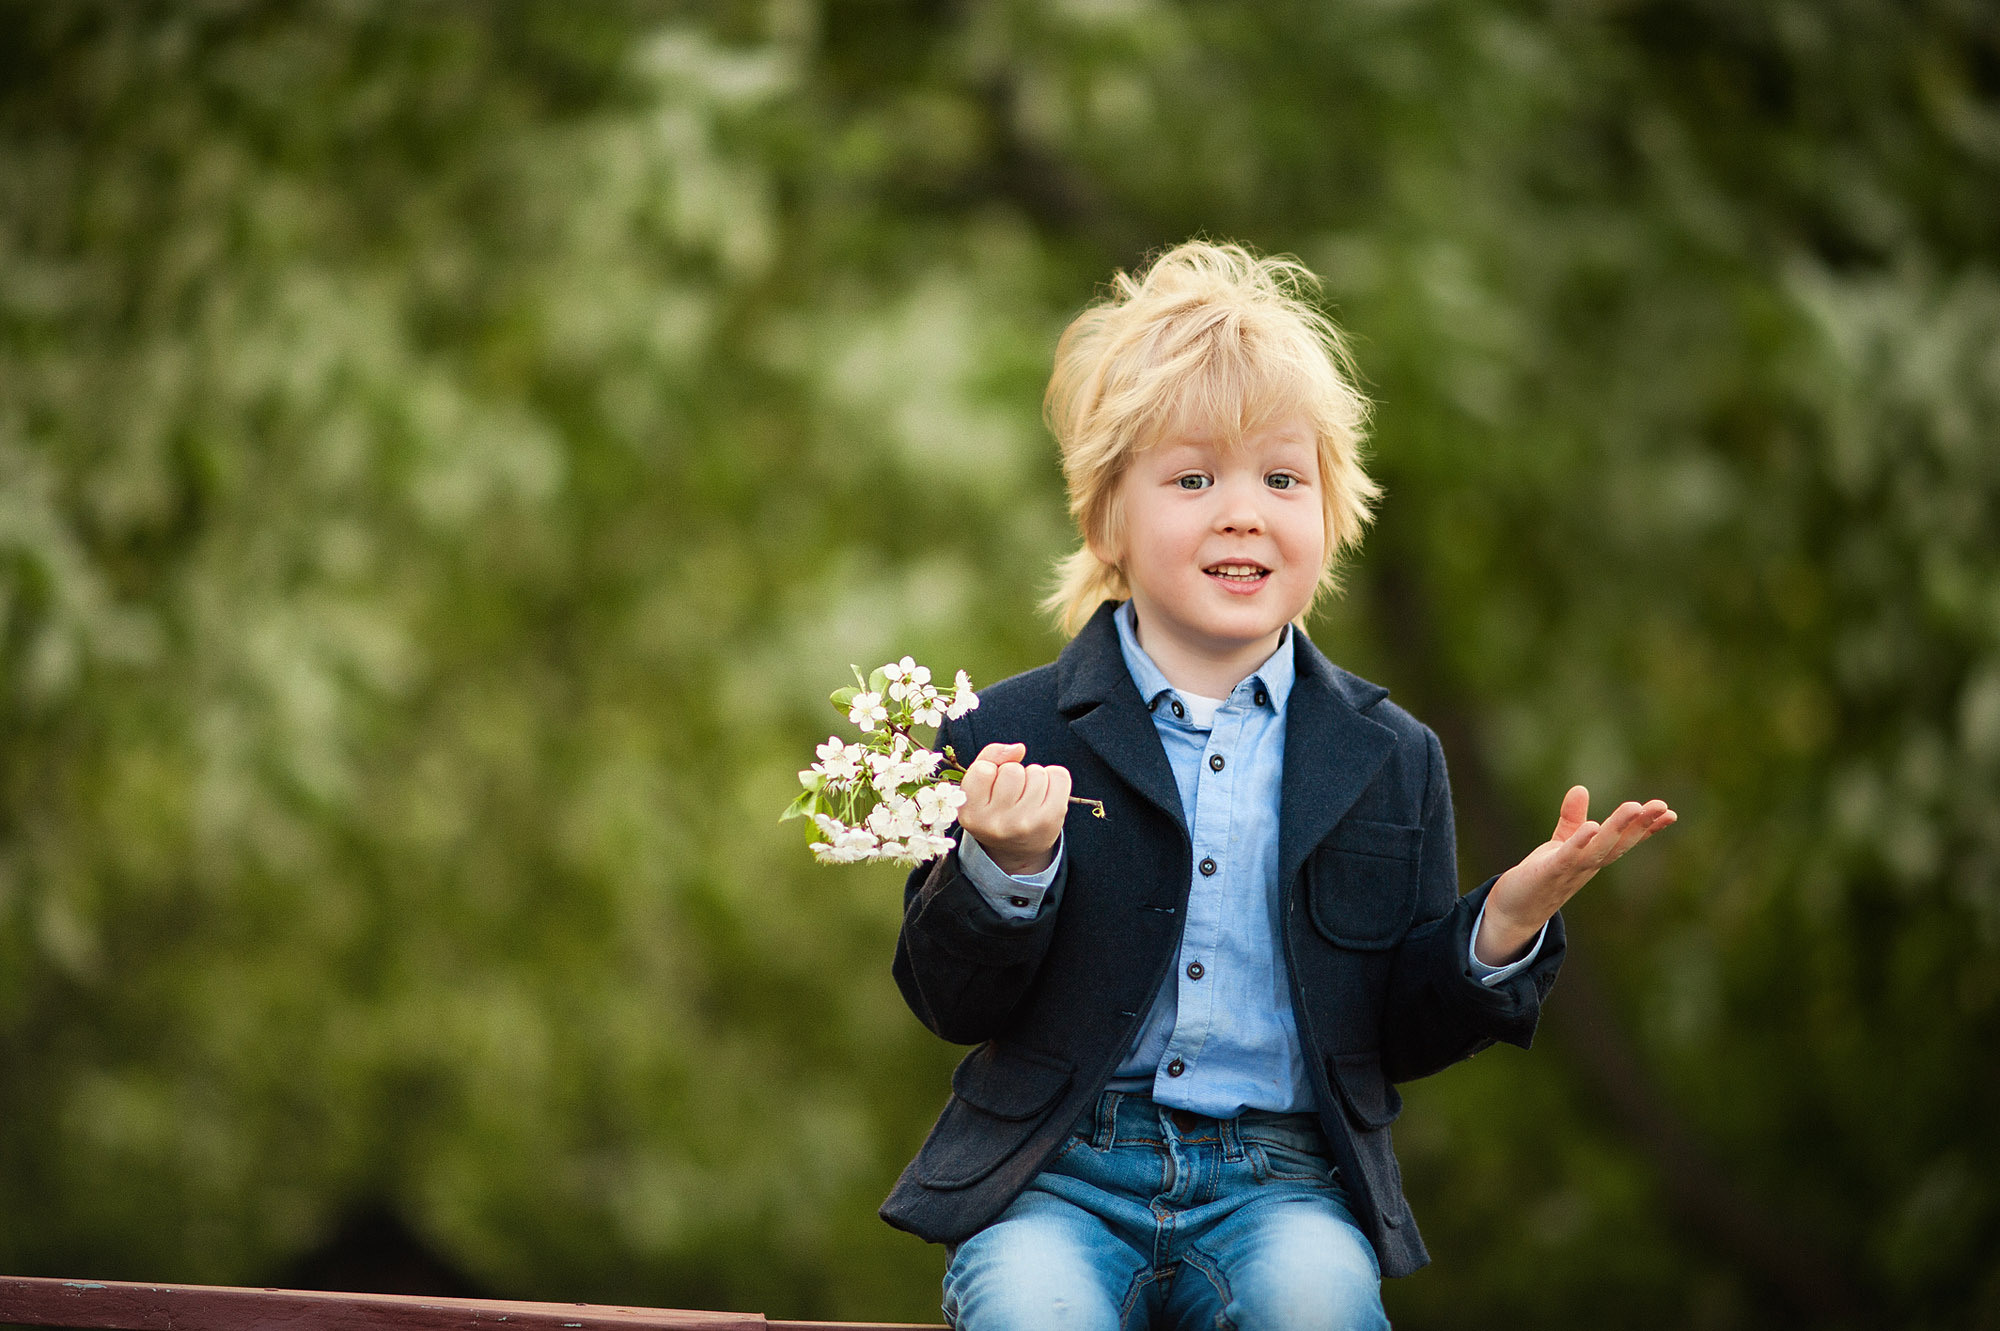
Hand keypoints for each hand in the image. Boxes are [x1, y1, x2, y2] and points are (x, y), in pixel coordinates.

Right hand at [957, 742, 1071, 876]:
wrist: (1016, 851)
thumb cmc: (995, 809)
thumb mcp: (978, 787)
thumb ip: (989, 758)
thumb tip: (1019, 749)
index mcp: (971, 814)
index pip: (983, 770)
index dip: (991, 770)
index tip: (992, 786)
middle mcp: (997, 823)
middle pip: (1012, 770)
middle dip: (1014, 773)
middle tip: (1012, 793)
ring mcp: (1026, 823)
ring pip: (1036, 772)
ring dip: (1034, 777)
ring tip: (1027, 796)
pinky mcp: (1051, 820)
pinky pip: (1059, 776)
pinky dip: (1054, 778)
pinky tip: (1045, 794)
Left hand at [1476, 785, 1677, 965]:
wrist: (1515, 911)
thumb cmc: (1542, 877)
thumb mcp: (1561, 843)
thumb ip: (1572, 819)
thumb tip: (1581, 788)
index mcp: (1594, 857)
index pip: (1624, 841)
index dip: (1646, 828)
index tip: (1669, 813)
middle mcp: (1588, 865)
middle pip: (1618, 844)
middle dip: (1640, 826)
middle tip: (1662, 807)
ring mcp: (1570, 871)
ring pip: (1599, 848)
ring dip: (1617, 828)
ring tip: (1634, 807)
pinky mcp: (1549, 872)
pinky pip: (1568, 856)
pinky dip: (1581, 842)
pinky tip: (1592, 825)